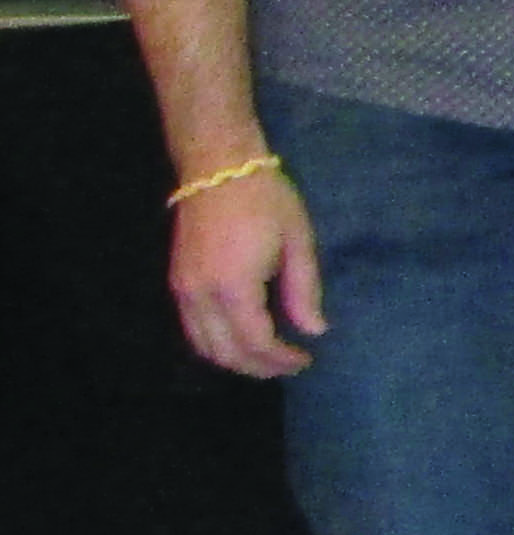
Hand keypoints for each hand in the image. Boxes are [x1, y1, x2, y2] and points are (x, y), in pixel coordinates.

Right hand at [171, 169, 325, 378]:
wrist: (218, 167)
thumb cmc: (266, 199)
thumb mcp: (297, 241)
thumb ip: (304, 290)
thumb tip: (315, 330)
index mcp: (233, 285)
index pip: (255, 341)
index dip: (280, 359)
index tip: (305, 360)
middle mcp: (200, 295)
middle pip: (225, 352)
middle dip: (258, 367)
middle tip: (289, 366)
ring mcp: (182, 289)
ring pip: (203, 345)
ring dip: (234, 360)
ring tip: (267, 359)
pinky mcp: (176, 282)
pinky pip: (192, 328)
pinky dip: (216, 344)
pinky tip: (241, 340)